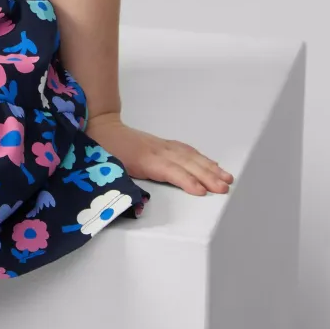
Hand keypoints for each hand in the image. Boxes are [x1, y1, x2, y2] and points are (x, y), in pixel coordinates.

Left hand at [85, 112, 234, 195]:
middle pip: (186, 163)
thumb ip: (125, 185)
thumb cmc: (106, 152)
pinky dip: (202, 158)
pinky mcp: (164, 144)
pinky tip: (212, 165)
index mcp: (144, 159)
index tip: (202, 191)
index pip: (170, 171)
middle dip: (207, 175)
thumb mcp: (111, 170)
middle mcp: (158, 151)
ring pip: (190, 156)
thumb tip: (137, 201)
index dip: (186, 180)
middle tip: (224, 188)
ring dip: (210, 168)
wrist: (102, 127)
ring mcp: (162, 146)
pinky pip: (186, 150)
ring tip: (227, 178)